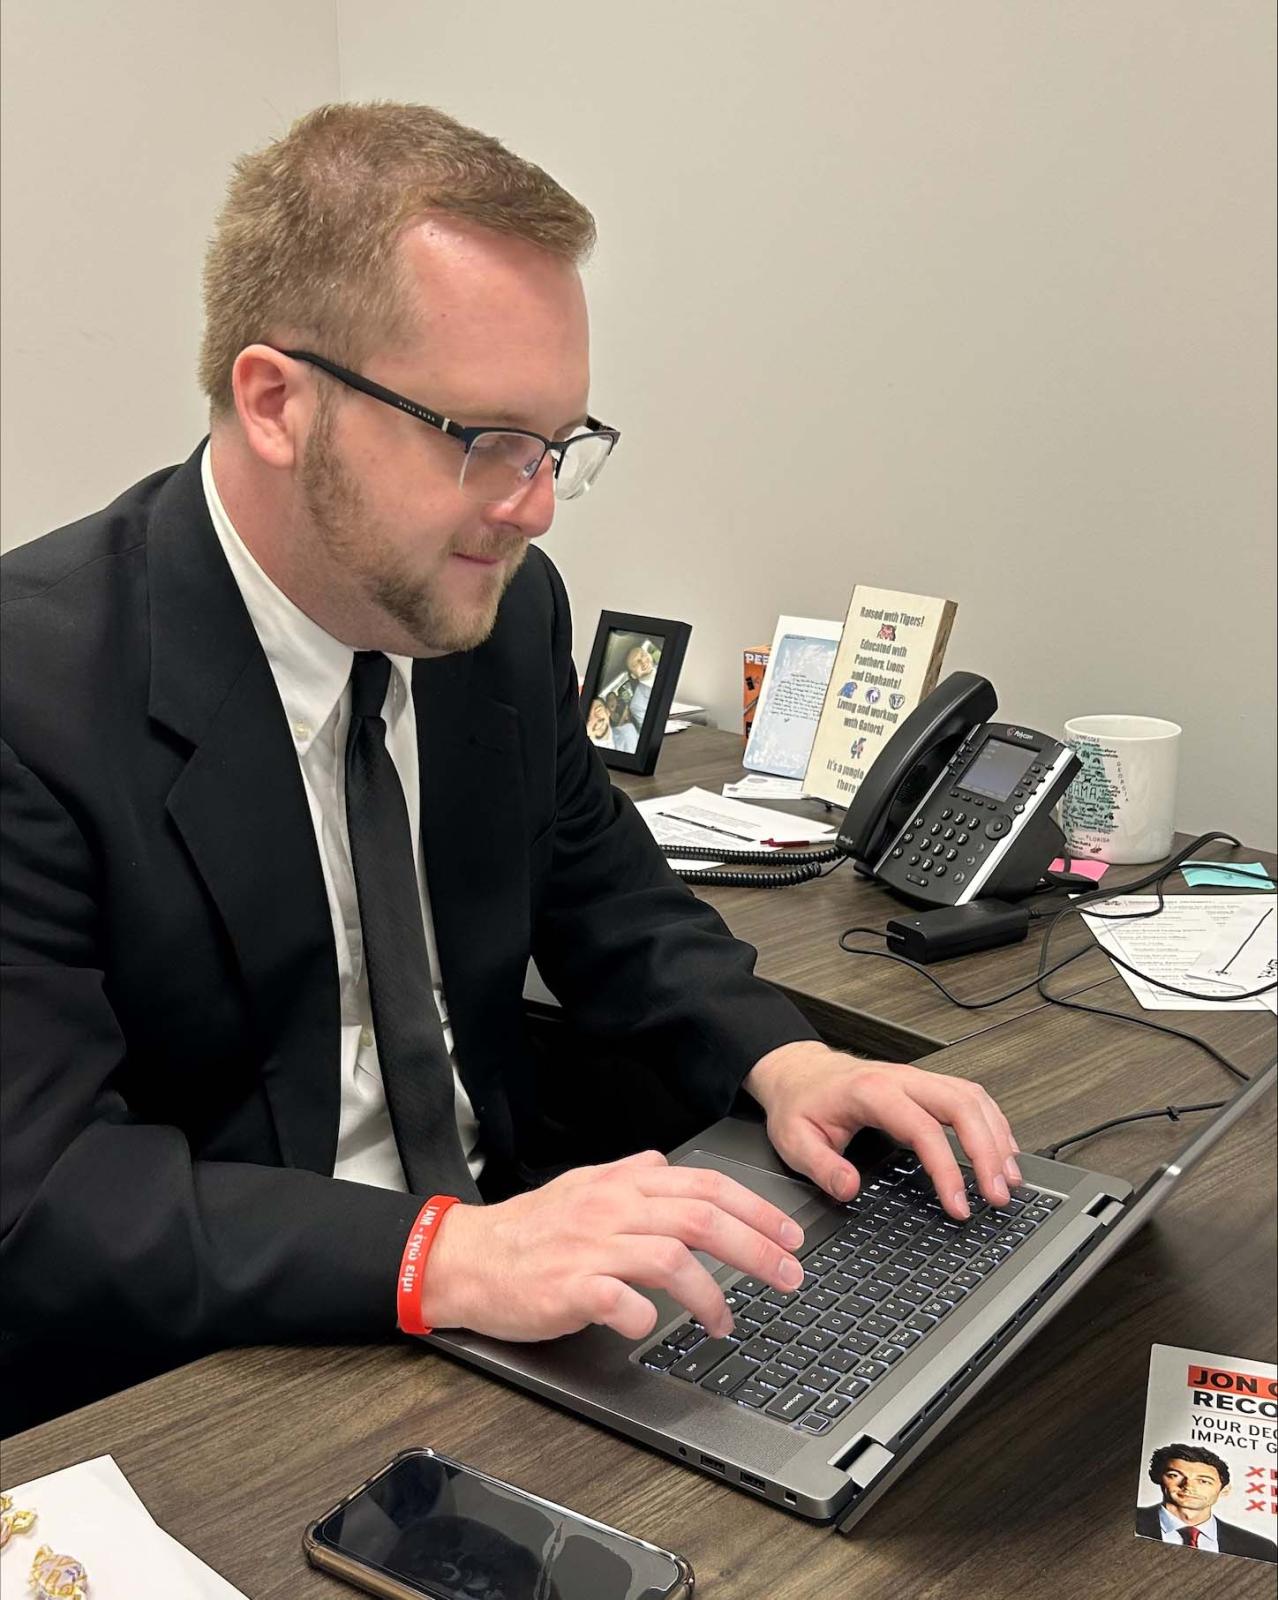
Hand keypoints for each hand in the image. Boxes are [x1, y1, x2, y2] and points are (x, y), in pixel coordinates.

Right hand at [418, 1150, 806, 1341]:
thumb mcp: (581, 1185)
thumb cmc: (526, 1229)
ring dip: (711, 1296)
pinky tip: (654, 1327)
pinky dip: (647, 1317)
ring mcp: (592, 1247)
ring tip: (725, 1322)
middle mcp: (613, 1208)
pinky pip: (624, 1302)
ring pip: (673, 1260)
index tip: (789, 1237)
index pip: (705, 1187)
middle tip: (789, 1277)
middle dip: (757, 1249)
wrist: (466, 1258)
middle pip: (703, 1220)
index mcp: (622, 1184)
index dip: (756, 1210)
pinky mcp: (571, 1288)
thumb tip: (663, 1163)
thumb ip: (626, 1174)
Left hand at [743, 1040, 1020, 1219]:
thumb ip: (821, 1166)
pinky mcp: (924, 1085)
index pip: (924, 1129)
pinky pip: (969, 1096)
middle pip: (962, 1106)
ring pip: (972, 1098)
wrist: (798, 1072)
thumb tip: (849, 1189)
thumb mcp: (794, 1140)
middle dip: (988, 1152)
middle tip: (998, 1195)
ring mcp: (916, 1079)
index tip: (959, 1204)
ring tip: (1010, 1180)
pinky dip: (992, 1122)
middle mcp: (901, 1080)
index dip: (947, 1168)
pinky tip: (1002, 1149)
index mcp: (871, 1093)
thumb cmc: (800, 1104)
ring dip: (997, 1137)